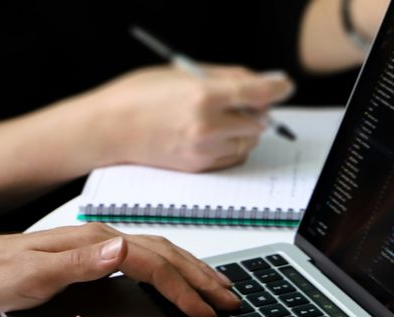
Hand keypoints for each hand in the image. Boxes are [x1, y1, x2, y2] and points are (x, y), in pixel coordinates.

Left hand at [0, 224, 239, 316]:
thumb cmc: (0, 274)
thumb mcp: (35, 274)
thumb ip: (79, 264)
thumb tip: (121, 249)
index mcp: (96, 244)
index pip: (153, 263)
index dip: (182, 287)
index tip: (203, 310)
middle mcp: (105, 240)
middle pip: (167, 254)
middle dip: (201, 278)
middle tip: (229, 301)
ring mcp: (104, 247)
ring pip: (162, 255)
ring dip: (193, 272)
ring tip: (219, 291)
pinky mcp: (100, 257)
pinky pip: (149, 261)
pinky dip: (174, 272)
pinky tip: (182, 283)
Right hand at [94, 65, 294, 172]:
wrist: (108, 129)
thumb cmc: (138, 96)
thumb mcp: (182, 72)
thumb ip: (224, 76)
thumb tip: (258, 81)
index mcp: (204, 96)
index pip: (259, 94)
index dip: (278, 88)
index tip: (284, 85)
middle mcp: (207, 127)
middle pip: (259, 122)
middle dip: (256, 110)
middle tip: (240, 101)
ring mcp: (203, 151)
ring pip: (248, 143)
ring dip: (244, 130)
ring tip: (219, 118)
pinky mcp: (198, 167)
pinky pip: (232, 158)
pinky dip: (230, 146)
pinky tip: (209, 134)